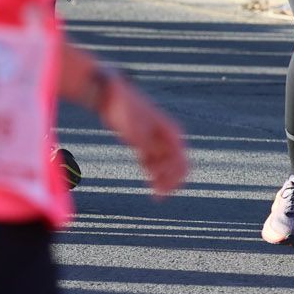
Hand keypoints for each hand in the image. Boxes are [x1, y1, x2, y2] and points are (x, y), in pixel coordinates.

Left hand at [101, 77, 187, 195]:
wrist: (112, 97)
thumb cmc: (125, 109)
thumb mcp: (136, 129)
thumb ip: (147, 147)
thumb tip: (154, 162)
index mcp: (171, 131)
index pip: (182, 159)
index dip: (175, 175)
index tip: (161, 185)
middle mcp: (166, 137)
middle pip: (176, 164)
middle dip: (171, 181)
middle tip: (160, 196)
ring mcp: (155, 140)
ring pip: (165, 165)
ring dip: (163, 180)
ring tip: (157, 195)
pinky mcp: (143, 143)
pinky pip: (153, 162)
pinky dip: (154, 174)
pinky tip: (150, 184)